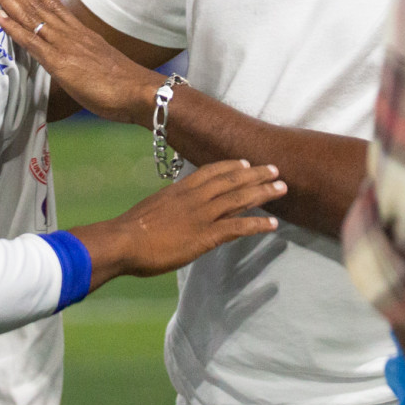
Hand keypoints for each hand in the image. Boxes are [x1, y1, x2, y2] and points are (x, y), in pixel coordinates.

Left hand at [0, 0, 158, 124]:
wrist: (140, 93)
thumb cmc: (124, 87)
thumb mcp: (101, 66)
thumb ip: (85, 59)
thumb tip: (76, 64)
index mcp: (81, 33)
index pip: (53, 4)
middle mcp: (70, 34)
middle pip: (37, 3)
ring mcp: (64, 45)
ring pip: (30, 15)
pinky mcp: (59, 62)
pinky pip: (31, 41)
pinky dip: (13, 27)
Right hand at [73, 159, 282, 289]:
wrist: (123, 241)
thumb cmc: (130, 230)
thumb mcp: (151, 210)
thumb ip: (167, 208)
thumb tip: (173, 212)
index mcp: (178, 190)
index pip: (210, 171)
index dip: (230, 166)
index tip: (245, 163)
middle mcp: (194, 198)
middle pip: (231, 181)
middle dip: (255, 175)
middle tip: (275, 169)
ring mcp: (201, 216)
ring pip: (239, 199)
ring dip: (263, 193)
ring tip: (282, 189)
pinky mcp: (205, 236)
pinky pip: (237, 227)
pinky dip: (257, 224)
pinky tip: (272, 224)